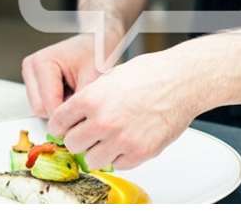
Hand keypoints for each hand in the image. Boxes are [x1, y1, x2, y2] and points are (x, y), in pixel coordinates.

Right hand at [21, 34, 103, 117]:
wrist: (99, 40)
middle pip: (39, 109)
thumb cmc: (97, 52)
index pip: (47, 104)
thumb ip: (81, 102)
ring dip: (59, 108)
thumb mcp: (93, 78)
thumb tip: (75, 125)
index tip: (82, 120)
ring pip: (39, 109)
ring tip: (76, 93)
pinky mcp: (34, 82)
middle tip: (82, 103)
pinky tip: (70, 93)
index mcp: (42, 62)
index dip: (66, 116)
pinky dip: (57, 104)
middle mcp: (31, 67)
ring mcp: (30, 75)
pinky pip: (42, 104)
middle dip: (62, 113)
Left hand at [46, 49, 201, 169]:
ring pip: (92, 160)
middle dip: (78, 138)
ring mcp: (121, 139)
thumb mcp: (111, 76)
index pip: (58, 122)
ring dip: (97, 151)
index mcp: (91, 98)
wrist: (182, 82)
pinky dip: (119, 156)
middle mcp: (103, 121)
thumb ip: (91, 96)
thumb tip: (76, 112)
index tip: (64, 127)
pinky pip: (117, 165)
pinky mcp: (139, 153)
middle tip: (87, 134)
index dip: (61, 125)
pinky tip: (126, 141)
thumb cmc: (152, 74)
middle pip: (72, 144)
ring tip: (109, 139)